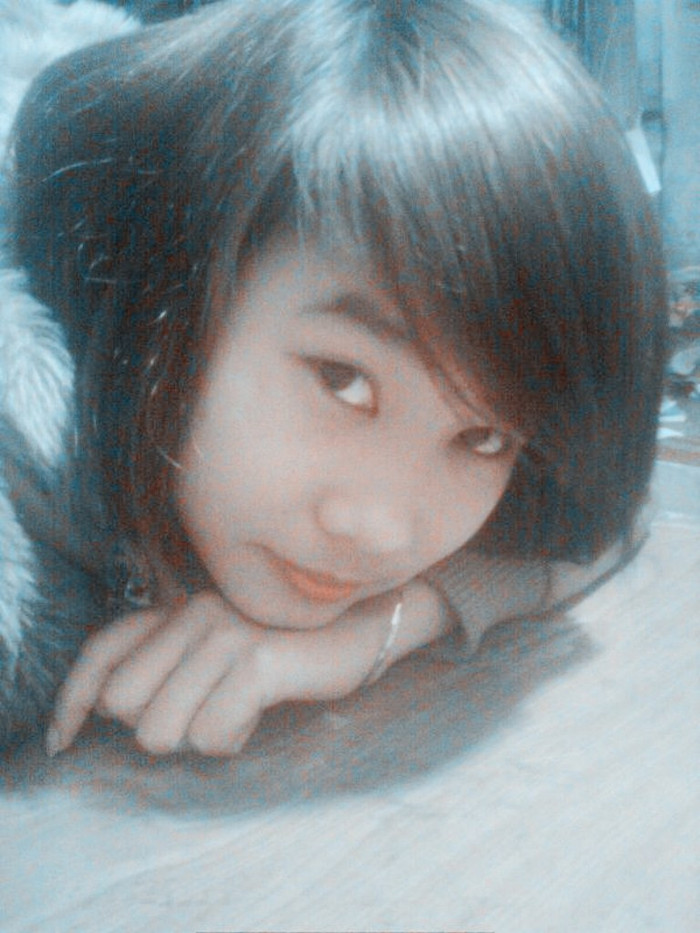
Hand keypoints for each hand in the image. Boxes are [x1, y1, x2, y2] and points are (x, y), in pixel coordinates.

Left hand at [47, 581, 448, 757]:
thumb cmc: (290, 647)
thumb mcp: (223, 648)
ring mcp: (224, 634)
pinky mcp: (256, 659)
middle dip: (160, 729)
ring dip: (198, 739)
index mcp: (180, 610)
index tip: (65, 742)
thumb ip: (172, 665)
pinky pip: (211, 734)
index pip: (103, 653)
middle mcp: (193, 614)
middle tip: (207, 712)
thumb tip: (114, 713)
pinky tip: (258, 714)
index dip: (73, 702)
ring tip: (236, 712)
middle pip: (124, 707)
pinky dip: (232, 740)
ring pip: (160, 731)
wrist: (366, 625)